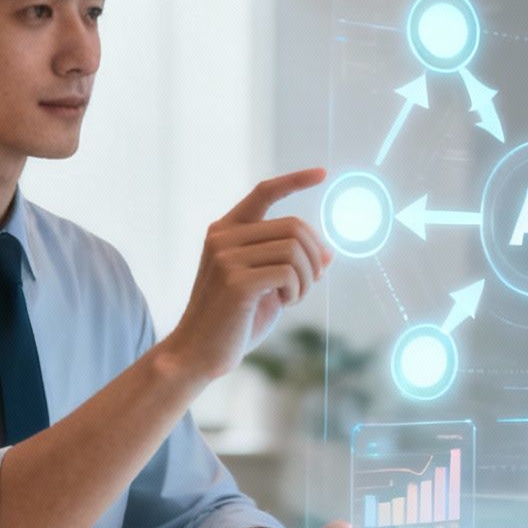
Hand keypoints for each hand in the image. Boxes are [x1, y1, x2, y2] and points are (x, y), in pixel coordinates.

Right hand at [161, 169, 332, 381]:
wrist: (198, 355)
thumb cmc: (234, 322)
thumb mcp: (267, 287)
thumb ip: (290, 265)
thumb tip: (329, 252)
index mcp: (226, 231)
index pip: (264, 192)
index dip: (295, 180)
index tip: (323, 173)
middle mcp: (223, 237)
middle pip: (293, 226)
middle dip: (313, 255)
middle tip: (309, 283)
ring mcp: (226, 258)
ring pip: (294, 249)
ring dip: (306, 277)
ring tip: (293, 297)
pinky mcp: (235, 281)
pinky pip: (288, 272)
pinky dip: (297, 290)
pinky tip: (285, 303)